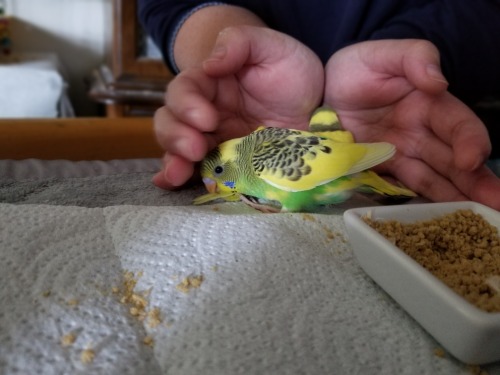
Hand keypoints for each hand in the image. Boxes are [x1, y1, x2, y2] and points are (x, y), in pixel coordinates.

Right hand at [153, 26, 323, 188]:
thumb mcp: (273, 47)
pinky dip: (183, 180)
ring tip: (178, 175)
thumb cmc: (292, 71)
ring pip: (178, 150)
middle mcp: (205, 113)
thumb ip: (241, 42)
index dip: (187, 105)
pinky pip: (199, 173)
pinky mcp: (227, 164)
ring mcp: (214, 141)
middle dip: (176, 137)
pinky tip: (176, 186)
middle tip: (195, 149)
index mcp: (211, 83)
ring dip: (174, 162)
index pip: (184, 90)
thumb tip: (210, 63)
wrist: (316, 107)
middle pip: (171, 122)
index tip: (208, 118)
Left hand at [324, 39, 499, 209]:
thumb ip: (414, 58)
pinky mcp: (380, 171)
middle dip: (477, 183)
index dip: (471, 143)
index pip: (459, 126)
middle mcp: (421, 135)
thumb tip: (439, 82)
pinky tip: (435, 222)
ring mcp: (401, 156)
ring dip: (455, 200)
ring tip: (474, 223)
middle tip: (496, 207)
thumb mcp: (382, 55)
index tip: (471, 160)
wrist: (318, 92)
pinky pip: (403, 190)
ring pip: (434, 180)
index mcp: (429, 105)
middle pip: (455, 161)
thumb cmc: (354, 70)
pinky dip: (420, 206)